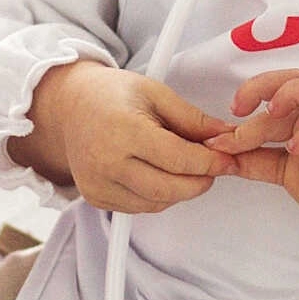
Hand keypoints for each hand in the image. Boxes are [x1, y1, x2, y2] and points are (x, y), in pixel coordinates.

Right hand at [20, 61, 237, 214]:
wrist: (70, 106)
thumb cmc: (111, 95)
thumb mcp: (156, 92)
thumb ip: (192, 119)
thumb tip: (226, 137)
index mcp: (123, 129)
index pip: (178, 158)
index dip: (210, 162)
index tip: (228, 159)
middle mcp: (106, 161)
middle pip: (169, 189)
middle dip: (200, 182)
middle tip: (214, 168)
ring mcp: (98, 184)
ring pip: (156, 203)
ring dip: (180, 190)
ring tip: (183, 165)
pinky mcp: (95, 197)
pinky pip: (139, 207)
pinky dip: (159, 196)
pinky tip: (159, 173)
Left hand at [205, 70, 298, 274]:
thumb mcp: (286, 171)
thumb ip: (257, 159)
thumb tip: (220, 154)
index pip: (282, 85)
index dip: (253, 90)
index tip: (230, 113)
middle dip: (262, 88)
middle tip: (237, 112)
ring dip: (292, 95)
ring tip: (269, 112)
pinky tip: (292, 148)